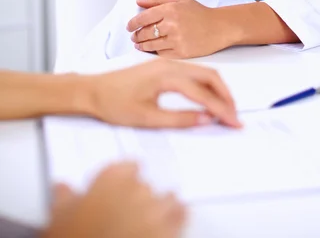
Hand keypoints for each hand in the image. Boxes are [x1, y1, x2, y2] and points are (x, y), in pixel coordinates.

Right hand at [42, 163, 184, 237]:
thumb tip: (61, 187)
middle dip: (140, 197)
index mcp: (112, 178)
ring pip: (167, 198)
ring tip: (155, 216)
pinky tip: (175, 220)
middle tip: (130, 210)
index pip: (128, 166)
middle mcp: (137, 188)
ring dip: (163, 206)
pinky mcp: (170, 229)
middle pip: (146, 184)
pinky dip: (179, 217)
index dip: (126, 176)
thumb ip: (64, 196)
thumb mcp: (60, 216)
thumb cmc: (76, 236)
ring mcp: (156, 208)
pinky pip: (181, 216)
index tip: (123, 183)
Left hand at [87, 58, 239, 127]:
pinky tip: (208, 97)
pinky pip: (193, 71)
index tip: (234, 122)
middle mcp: (169, 64)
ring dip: (217, 89)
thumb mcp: (147, 117)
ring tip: (225, 109)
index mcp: (166, 75)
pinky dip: (206, 84)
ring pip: (203, 72)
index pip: (203, 92)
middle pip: (209, 76)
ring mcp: (167, 63)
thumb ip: (179, 119)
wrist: (92, 91)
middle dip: (226, 96)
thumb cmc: (113, 103)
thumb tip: (205, 120)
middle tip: (235, 116)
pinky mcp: (163, 66)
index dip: (221, 109)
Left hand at [127, 0, 229, 58]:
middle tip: (134, 37)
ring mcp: (176, 40)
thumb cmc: (200, 12)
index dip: (132, 23)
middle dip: (136, 36)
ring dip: (142, 45)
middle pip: (144, 33)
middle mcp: (171, 24)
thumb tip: (139, 2)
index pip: (143, 18)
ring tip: (140, 44)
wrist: (220, 27)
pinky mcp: (181, 53)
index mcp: (170, 9)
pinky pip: (161, 54)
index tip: (129, 26)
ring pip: (150, 45)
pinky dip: (155, 52)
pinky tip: (153, 49)